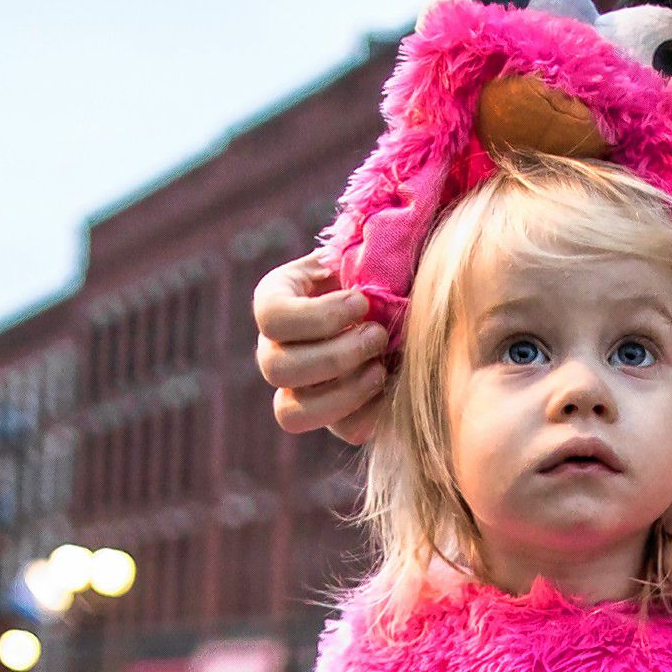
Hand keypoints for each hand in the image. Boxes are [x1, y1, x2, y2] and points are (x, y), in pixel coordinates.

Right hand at [252, 250, 387, 442]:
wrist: (400, 306)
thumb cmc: (381, 272)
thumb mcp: (366, 253)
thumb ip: (360, 249)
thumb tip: (373, 242)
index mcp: (275, 301)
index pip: (271, 317)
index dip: (320, 316)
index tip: (363, 302)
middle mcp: (274, 348)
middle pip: (277, 368)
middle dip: (336, 355)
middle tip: (378, 337)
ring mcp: (296, 389)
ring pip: (291, 412)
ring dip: (344, 392)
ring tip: (381, 367)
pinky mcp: (331, 418)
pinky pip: (337, 430)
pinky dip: (368, 414)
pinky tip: (388, 387)